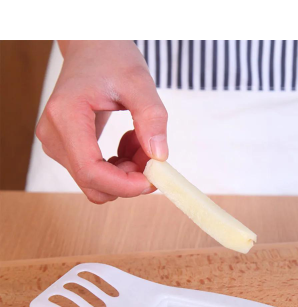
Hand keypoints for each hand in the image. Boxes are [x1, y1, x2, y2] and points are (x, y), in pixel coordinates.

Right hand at [36, 41, 167, 202]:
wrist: (92, 47)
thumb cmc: (111, 57)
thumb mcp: (139, 81)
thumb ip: (152, 118)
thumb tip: (159, 157)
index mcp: (66, 115)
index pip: (90, 170)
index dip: (123, 185)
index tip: (152, 180)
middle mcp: (53, 135)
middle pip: (92, 183)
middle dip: (128, 180)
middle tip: (152, 156)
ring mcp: (56, 144)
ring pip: (97, 183)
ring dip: (126, 173)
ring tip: (140, 139)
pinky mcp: (65, 149)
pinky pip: (95, 174)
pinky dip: (119, 167)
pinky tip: (129, 141)